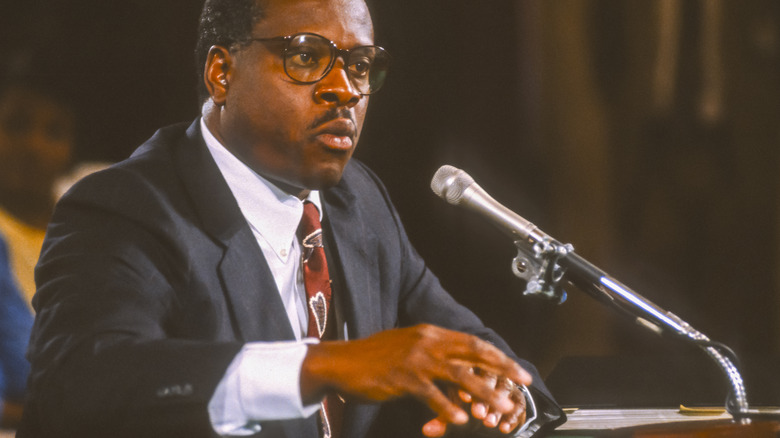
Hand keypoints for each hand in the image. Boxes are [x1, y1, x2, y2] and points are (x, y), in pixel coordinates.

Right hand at [300, 324, 531, 429]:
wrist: (342, 362)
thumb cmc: (375, 358)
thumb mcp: (409, 347)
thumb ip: (434, 354)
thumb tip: (460, 368)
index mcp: (431, 333)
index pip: (472, 343)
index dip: (498, 356)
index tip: (517, 369)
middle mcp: (427, 342)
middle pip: (474, 354)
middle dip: (502, 369)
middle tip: (523, 383)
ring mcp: (416, 359)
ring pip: (460, 375)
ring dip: (483, 392)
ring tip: (501, 406)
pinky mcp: (403, 378)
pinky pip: (432, 394)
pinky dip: (449, 407)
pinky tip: (461, 419)